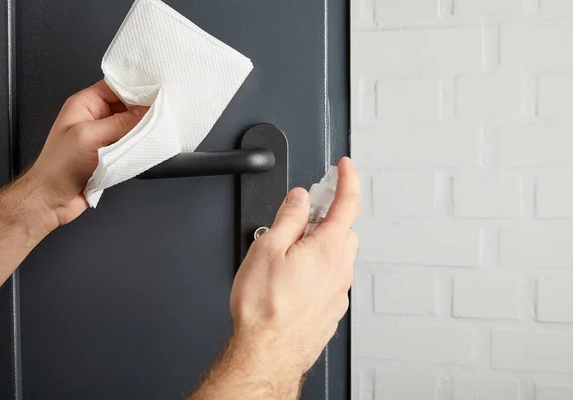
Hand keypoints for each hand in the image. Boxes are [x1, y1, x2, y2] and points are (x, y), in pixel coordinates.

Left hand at [27, 80, 147, 226]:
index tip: (157, 93)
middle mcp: (96, 117)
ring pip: (131, 126)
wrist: (52, 199)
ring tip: (159, 130)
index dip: (136, 89)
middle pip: (127, 106)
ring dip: (143, 130)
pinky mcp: (111, 154)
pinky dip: (140, 146)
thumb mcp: (90, 137)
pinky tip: (150, 146)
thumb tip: (146, 111)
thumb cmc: (59, 166)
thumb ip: (120, 123)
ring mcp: (104, 136)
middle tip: (163, 113)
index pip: (116, 87)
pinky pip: (131, 144)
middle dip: (143, 110)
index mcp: (85, 104)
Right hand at [229, 157, 360, 382]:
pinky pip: (331, 279)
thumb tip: (300, 198)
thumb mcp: (267, 249)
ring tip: (289, 255)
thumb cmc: (265, 309)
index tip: (346, 166)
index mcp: (328, 248)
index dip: (348, 179)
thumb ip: (289, 217)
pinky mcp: (331, 310)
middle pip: (344, 230)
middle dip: (327, 219)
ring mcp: (338, 292)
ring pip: (338, 256)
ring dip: (322, 246)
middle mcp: (340, 270)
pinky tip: (293, 281)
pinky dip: (318, 270)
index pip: (348, 203)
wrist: (267, 353)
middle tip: (301, 219)